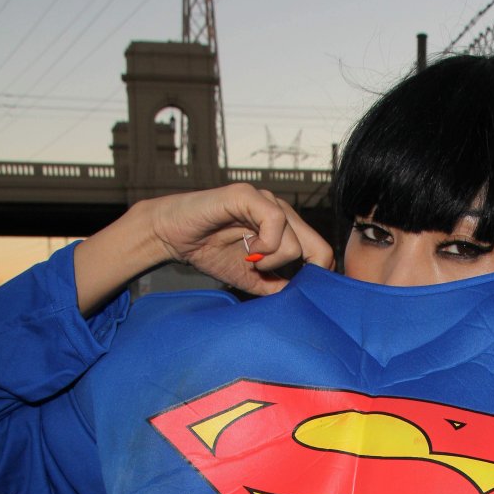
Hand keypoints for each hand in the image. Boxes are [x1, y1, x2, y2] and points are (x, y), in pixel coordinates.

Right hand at [146, 183, 334, 295]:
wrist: (173, 237)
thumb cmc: (210, 252)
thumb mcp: (251, 279)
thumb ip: (276, 286)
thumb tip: (301, 298)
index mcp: (284, 228)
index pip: (320, 251)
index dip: (317, 275)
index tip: (299, 293)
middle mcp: (279, 211)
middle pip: (317, 248)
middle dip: (298, 272)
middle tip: (269, 276)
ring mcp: (265, 201)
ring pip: (294, 241)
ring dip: (272, 260)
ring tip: (250, 259)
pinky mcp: (248, 195)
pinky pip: (275, 221)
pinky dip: (266, 245)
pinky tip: (249, 250)